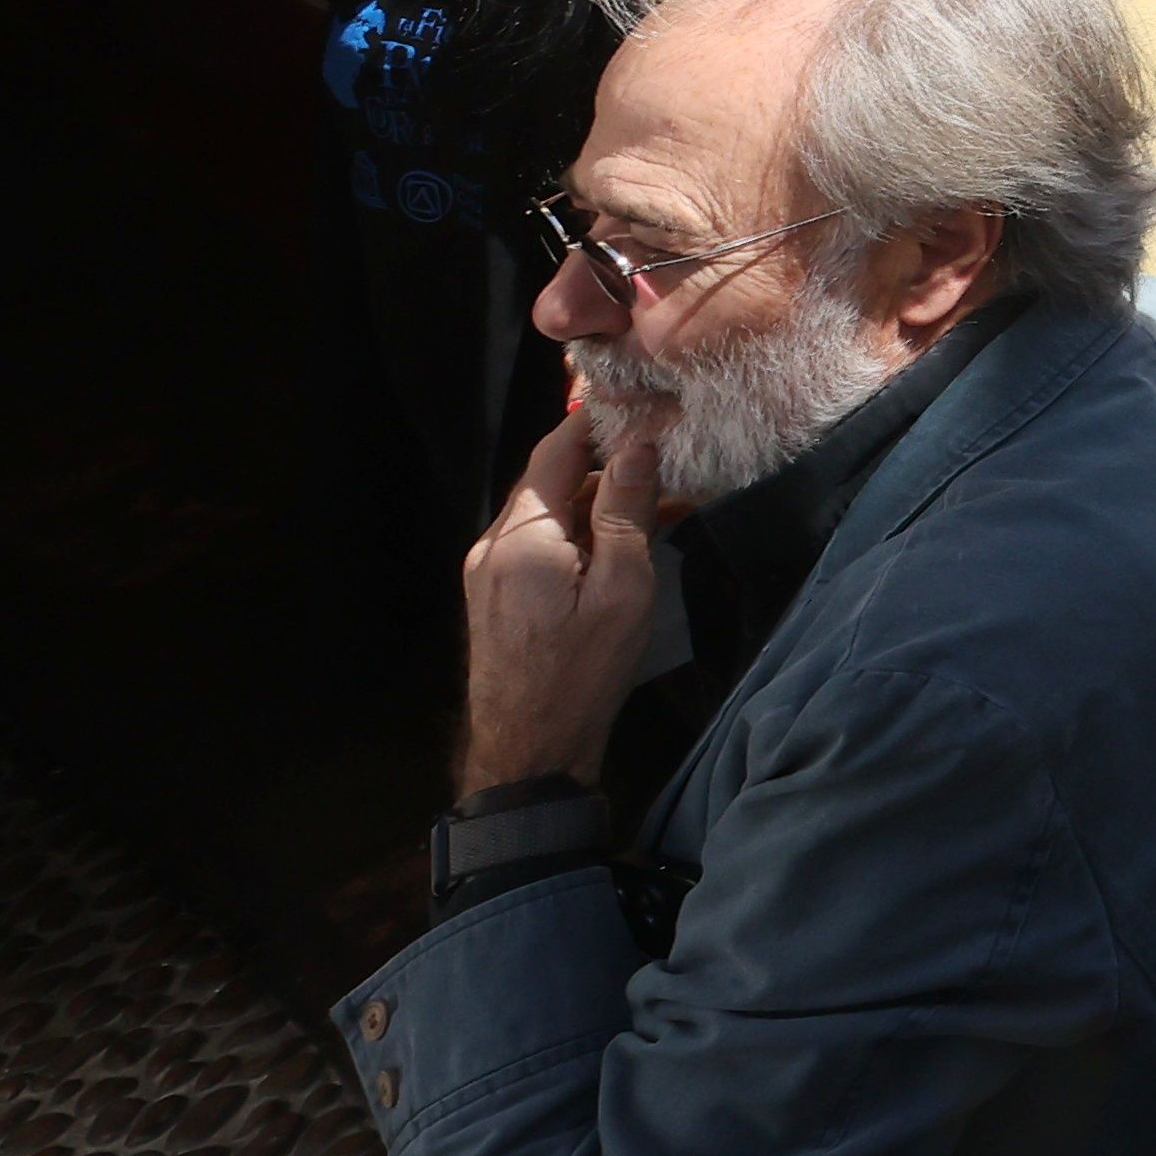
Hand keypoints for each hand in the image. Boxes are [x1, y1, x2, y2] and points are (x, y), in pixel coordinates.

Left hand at [456, 411, 661, 792]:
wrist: (529, 751)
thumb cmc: (583, 671)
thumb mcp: (622, 590)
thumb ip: (626, 513)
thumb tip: (639, 444)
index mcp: (520, 536)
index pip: (556, 450)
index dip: (599, 422)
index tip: (647, 404)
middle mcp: (492, 544)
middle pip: (550, 480)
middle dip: (608, 464)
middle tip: (669, 457)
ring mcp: (487, 572)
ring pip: (547, 513)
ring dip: (597, 502)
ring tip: (659, 503)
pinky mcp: (494, 596)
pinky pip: (538, 543)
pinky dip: (579, 533)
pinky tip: (620, 545)